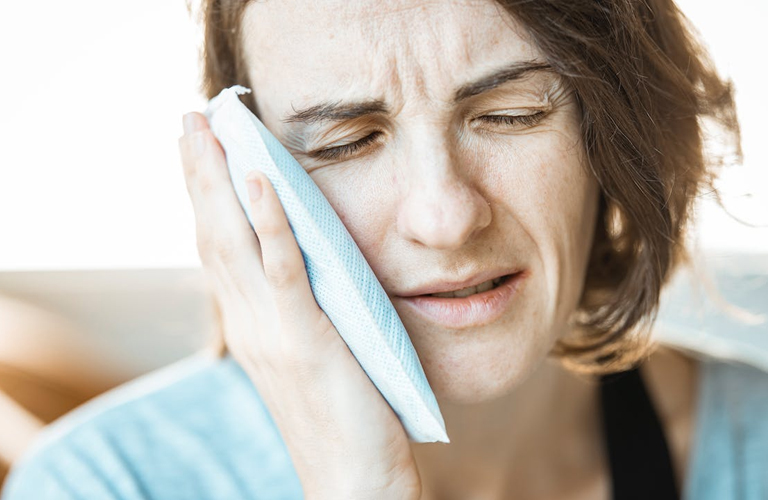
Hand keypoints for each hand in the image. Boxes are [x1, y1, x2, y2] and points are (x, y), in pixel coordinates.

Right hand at [178, 112, 420, 498]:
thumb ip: (301, 313)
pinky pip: (282, 269)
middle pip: (213, 234)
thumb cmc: (342, 420)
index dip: (207, 197)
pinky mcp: (306, 339)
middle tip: (189, 118)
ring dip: (219, 180)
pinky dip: (267, 221)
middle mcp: (250, 325)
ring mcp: (272, 332)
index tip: (201, 150)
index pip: (219, 250)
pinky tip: (258, 178)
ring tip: (208, 128)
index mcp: (252, 328)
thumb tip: (309, 269)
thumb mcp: (314, 357)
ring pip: (234, 241)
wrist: (353, 484)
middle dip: (199, 173)